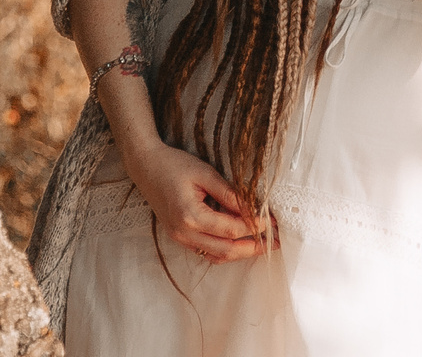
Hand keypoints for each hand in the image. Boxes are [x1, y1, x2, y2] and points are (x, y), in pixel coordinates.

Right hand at [118, 136, 274, 261]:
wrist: (146, 167)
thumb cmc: (174, 165)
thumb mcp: (205, 173)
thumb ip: (229, 193)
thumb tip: (254, 208)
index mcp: (190, 216)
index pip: (231, 228)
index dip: (255, 226)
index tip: (273, 222)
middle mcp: (184, 233)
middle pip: (226, 249)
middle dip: (253, 247)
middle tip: (276, 242)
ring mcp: (180, 239)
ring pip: (217, 255)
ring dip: (241, 252)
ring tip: (264, 245)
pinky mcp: (180, 238)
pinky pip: (207, 252)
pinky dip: (226, 250)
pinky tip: (242, 243)